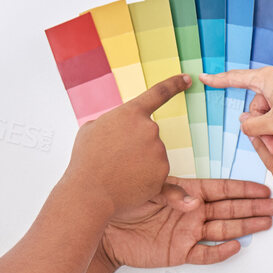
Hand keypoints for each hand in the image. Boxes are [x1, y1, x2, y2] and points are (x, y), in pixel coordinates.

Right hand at [65, 74, 191, 215]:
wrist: (90, 193)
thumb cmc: (86, 161)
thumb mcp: (91, 130)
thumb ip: (112, 123)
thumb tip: (119, 130)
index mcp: (131, 113)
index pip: (158, 93)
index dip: (174, 85)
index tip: (186, 79)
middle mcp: (150, 129)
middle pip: (148, 135)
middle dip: (135, 145)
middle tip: (114, 157)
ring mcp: (158, 151)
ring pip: (153, 154)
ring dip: (139, 162)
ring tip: (117, 171)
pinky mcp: (163, 173)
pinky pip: (156, 172)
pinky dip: (144, 178)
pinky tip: (127, 182)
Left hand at [101, 177, 272, 267]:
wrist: (103, 229)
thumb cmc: (123, 202)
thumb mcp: (149, 190)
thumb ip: (175, 195)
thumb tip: (196, 200)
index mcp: (187, 193)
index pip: (222, 190)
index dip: (243, 190)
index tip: (263, 189)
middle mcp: (192, 213)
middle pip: (229, 210)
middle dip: (253, 208)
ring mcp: (188, 233)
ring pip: (223, 230)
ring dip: (245, 227)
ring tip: (266, 223)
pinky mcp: (179, 252)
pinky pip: (204, 254)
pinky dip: (219, 252)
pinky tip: (235, 247)